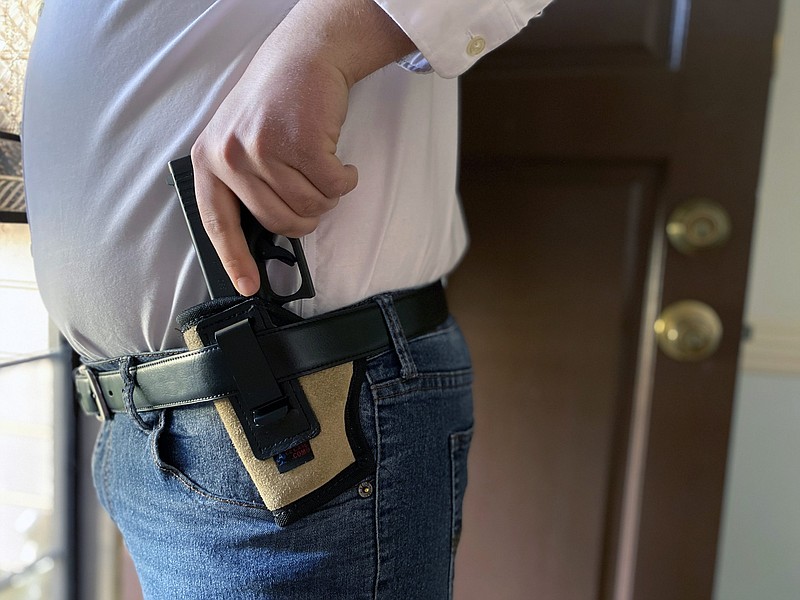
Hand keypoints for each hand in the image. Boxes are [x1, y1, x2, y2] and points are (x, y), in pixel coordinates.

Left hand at [191, 0, 414, 295]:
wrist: (305, 56)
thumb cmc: (277, 104)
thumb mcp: (240, 139)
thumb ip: (242, 183)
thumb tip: (261, 234)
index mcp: (210, 160)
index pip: (218, 223)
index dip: (235, 259)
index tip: (250, 286)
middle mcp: (231, 156)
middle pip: (278, 222)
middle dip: (306, 216)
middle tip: (315, 195)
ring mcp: (264, 149)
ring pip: (309, 207)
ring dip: (327, 195)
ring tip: (325, 168)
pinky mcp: (300, 143)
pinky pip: (334, 188)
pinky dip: (346, 179)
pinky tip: (341, 161)